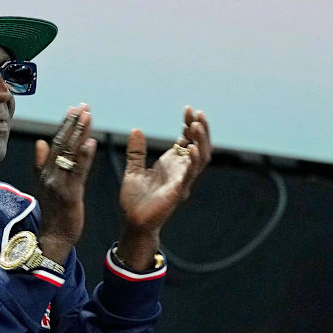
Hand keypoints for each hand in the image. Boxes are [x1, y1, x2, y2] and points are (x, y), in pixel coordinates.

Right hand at [34, 104, 97, 263]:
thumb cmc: (54, 211)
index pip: (56, 142)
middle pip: (62, 144)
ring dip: (79, 134)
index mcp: (45, 171)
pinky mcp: (69, 195)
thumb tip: (40, 142)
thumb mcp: (46, 185)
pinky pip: (77, 173)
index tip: (74, 109)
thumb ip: (43, 164)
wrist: (53, 237)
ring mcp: (58, 184)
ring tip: (88, 116)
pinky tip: (91, 143)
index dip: (65, 125)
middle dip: (73, 124)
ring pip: (69, 154)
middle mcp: (49, 175)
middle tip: (84, 106)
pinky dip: (84, 157)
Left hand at [117, 106, 211, 270]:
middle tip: (196, 112)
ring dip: (201, 141)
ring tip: (196, 124)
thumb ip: (136, 151)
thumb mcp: (133, 170)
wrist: (132, 223)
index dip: (189, 125)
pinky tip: (192, 147)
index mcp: (171, 164)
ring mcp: (182, 181)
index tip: (187, 109)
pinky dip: (194, 160)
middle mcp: (180, 171)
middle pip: (199, 146)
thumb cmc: (135, 200)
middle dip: (200, 129)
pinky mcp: (178, 192)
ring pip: (201, 158)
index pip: (186, 140)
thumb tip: (136, 129)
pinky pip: (190, 174)